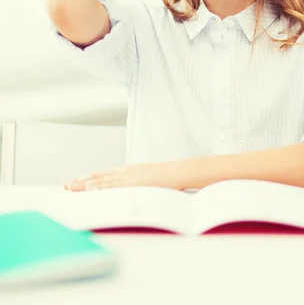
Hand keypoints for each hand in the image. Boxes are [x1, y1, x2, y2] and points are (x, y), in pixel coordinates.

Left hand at [63, 160, 185, 191]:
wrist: (178, 172)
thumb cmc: (166, 178)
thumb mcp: (147, 180)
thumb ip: (136, 185)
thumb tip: (129, 193)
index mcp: (127, 171)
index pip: (102, 175)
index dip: (88, 179)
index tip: (75, 182)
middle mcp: (124, 172)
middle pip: (97, 176)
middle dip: (80, 182)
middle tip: (65, 186)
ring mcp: (128, 176)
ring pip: (101, 180)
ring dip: (84, 185)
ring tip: (70, 188)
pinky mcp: (133, 182)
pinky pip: (112, 186)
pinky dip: (100, 187)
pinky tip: (90, 189)